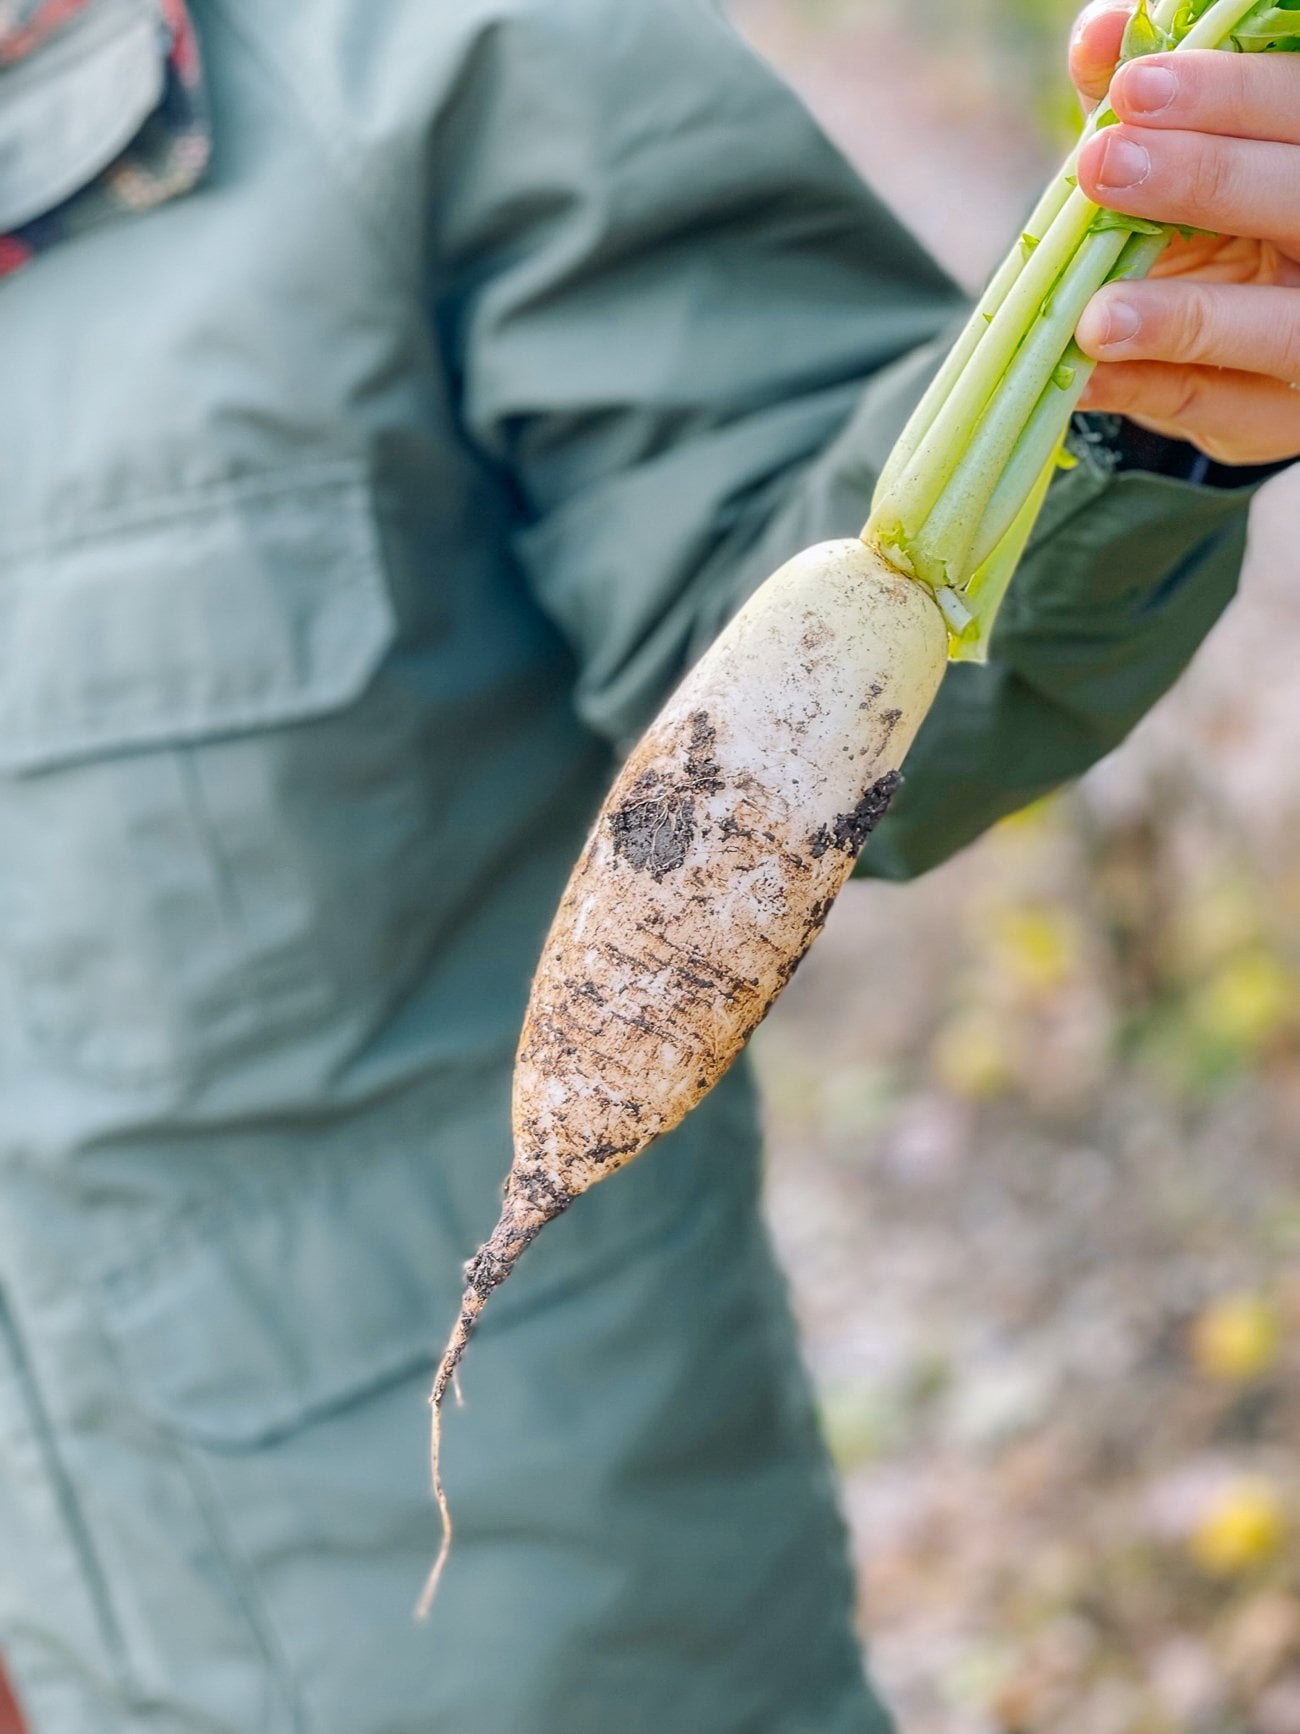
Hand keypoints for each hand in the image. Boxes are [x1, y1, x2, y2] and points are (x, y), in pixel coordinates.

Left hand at [1066, 0, 1299, 466]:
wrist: (1236, 353)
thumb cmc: (1213, 230)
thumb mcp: (1185, 160)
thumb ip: (1149, 104)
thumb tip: (1102, 30)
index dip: (1230, 91)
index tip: (1133, 85)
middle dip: (1204, 179)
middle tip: (1105, 165)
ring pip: (1278, 326)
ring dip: (1183, 318)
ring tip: (1095, 317)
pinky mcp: (1280, 416)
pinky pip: (1217, 404)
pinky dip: (1145, 388)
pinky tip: (1085, 374)